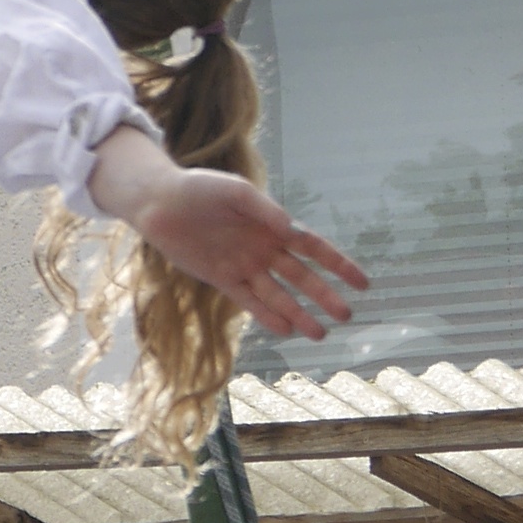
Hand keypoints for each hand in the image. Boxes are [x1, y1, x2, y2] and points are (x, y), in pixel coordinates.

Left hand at [85, 134, 367, 344]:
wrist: (160, 202)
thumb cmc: (199, 189)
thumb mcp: (235, 191)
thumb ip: (264, 209)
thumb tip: (290, 228)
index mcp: (272, 225)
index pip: (313, 247)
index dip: (338, 264)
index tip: (362, 282)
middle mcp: (263, 248)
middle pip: (301, 276)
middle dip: (323, 295)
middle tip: (346, 315)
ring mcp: (244, 266)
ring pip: (278, 294)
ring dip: (298, 313)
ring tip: (320, 334)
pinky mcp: (222, 279)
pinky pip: (249, 301)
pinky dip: (267, 315)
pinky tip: (285, 329)